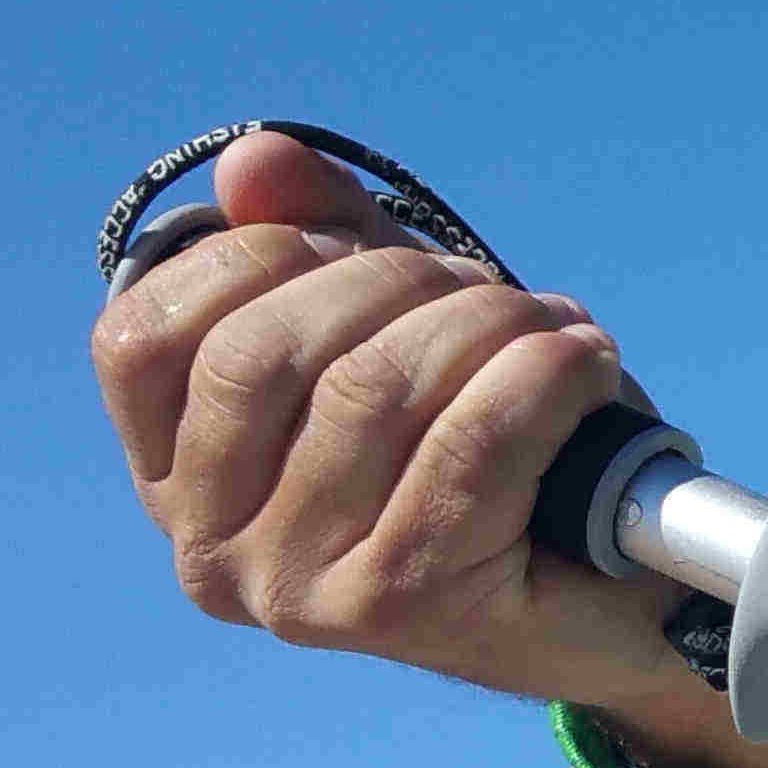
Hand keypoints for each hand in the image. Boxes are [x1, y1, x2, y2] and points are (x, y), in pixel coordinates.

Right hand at [89, 130, 767, 767]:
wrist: (624, 600)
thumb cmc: (497, 449)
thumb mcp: (397, 324)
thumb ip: (317, 237)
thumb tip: (255, 159)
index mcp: (175, 479)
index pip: (143, 336)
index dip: (260, 256)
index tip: (364, 250)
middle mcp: (208, 549)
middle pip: (262, 353)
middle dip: (393, 283)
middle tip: (487, 295)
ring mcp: (295, 591)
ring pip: (369, 390)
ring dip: (483, 326)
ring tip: (548, 331)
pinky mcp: (399, 608)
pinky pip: (469, 443)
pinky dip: (541, 379)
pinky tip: (583, 363)